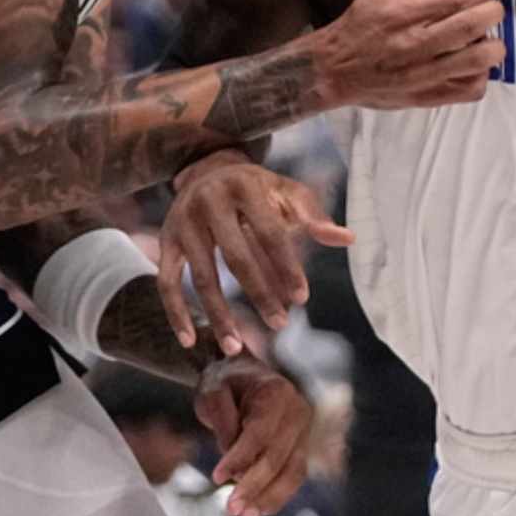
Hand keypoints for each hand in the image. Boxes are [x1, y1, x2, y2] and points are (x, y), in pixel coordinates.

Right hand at [161, 151, 350, 352]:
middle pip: (236, 257)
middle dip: (259, 294)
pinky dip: (175, 312)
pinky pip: (167, 281)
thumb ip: (314, 216)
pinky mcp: (167, 241)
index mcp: (245, 187)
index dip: (286, 267)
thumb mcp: (286, 192)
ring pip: (202, 275)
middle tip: (280, 325)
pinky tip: (189, 341)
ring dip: (218, 314)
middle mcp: (210, 202)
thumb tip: (349, 239)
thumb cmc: (257, 188)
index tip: (302, 299)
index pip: (269, 233)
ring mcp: (184, 222)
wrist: (207, 169)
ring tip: (235, 346)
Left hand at [194, 356, 310, 515]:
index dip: (239, 458)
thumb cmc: (224, 382)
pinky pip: (293, 477)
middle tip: (230, 509)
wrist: (242, 374)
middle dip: (253, 486)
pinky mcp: (300, 448)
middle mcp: (297, 411)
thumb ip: (222, 423)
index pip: (259, 432)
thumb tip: (236, 468)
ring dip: (268, 498)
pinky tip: (257, 510)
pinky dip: (276, 496)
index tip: (216, 477)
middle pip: (277, 457)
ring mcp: (303, 431)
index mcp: (276, 392)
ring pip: (292, 473)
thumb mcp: (213, 392)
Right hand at [315, 0, 505, 109]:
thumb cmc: (358, 26)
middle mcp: (416, 45)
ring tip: (486, 40)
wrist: (334, 71)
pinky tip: (473, 65)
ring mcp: (424, 75)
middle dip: (493, 13)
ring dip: (492, 46)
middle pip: (472, 27)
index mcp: (404, 15)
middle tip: (494, 10)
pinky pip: (470, 90)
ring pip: (478, 61)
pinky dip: (481, 75)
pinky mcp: (428, 97)